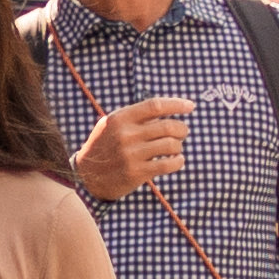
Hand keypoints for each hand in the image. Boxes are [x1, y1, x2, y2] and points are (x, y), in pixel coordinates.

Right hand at [73, 97, 190, 199]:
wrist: (87, 175)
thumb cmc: (106, 145)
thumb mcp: (113, 124)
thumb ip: (136, 116)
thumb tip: (169, 107)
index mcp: (120, 118)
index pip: (154, 105)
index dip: (176, 104)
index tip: (190, 106)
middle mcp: (125, 134)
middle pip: (168, 126)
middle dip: (182, 129)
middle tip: (183, 132)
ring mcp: (131, 154)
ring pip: (172, 145)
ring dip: (179, 146)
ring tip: (174, 148)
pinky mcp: (137, 172)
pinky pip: (169, 164)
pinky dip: (178, 161)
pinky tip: (176, 160)